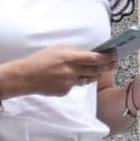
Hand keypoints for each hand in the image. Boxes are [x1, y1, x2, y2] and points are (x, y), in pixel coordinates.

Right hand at [0, 47, 116, 99]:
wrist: (25, 77)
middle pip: (96, 70)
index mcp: (70, 57)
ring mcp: (69, 82)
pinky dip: (74, 81)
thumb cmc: (39, 60)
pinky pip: (75, 86)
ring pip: (88, 79)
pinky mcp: (65, 91)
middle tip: (114, 64)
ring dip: (93, 74)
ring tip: (95, 70)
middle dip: (107, 66)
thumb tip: (88, 53)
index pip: (95, 58)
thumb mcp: (57, 49)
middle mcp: (72, 71)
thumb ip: (74, 51)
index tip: (114, 55)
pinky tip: (65, 78)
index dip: (107, 57)